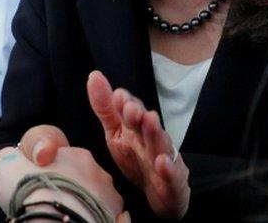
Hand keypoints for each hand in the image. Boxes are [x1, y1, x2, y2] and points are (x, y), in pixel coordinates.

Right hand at [0, 141, 127, 222]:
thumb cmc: (30, 191)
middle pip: (80, 179)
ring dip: (81, 206)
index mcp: (76, 155)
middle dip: (67, 189)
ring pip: (94, 198)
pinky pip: (105, 217)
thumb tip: (15, 158)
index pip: (62, 161)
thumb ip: (13, 156)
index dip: (47, 174)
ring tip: (62, 217)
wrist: (53, 221)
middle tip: (48, 204)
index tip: (37, 187)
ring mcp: (109, 195)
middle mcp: (97, 171)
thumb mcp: (7, 163)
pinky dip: (91, 220)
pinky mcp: (115, 217)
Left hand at [86, 71, 189, 219]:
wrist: (160, 192)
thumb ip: (105, 107)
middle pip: (146, 125)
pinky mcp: (173, 181)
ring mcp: (165, 160)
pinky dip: (168, 169)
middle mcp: (152, 140)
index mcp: (137, 128)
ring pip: (161, 145)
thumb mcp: (116, 132)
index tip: (117, 95)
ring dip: (155, 132)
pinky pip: (172, 175)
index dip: (126, 103)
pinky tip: (162, 162)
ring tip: (149, 120)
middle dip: (139, 115)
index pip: (133, 111)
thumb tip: (94, 76)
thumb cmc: (136, 157)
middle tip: (130, 107)